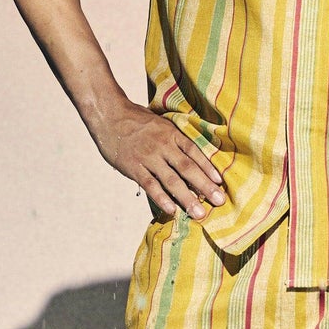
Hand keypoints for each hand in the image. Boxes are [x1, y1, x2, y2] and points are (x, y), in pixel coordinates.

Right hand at [92, 100, 227, 220]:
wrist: (109, 114)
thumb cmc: (136, 120)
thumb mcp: (160, 124)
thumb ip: (174, 139)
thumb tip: (190, 157)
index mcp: (171, 134)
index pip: (194, 152)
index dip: (208, 167)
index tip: (220, 182)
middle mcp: (163, 145)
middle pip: (188, 168)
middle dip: (205, 186)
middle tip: (219, 201)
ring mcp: (148, 157)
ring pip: (171, 180)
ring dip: (187, 198)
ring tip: (199, 213)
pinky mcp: (133, 167)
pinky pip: (150, 185)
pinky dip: (161, 198)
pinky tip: (172, 210)